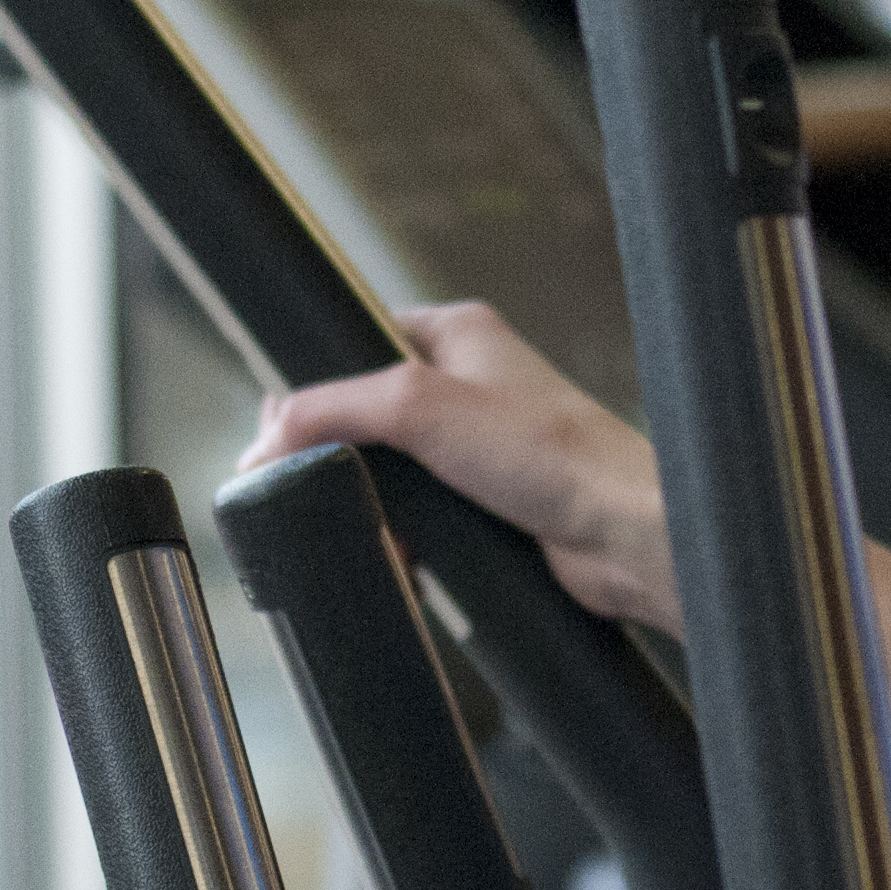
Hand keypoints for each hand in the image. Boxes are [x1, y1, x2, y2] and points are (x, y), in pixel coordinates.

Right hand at [244, 302, 680, 634]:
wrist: (622, 533)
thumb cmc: (552, 452)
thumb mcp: (420, 407)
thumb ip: (335, 411)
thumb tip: (268, 438)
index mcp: (456, 334)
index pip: (355, 341)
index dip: (312, 386)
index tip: (277, 429)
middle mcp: (468, 384)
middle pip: (365, 415)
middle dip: (334, 454)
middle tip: (300, 481)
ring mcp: (478, 446)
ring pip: (389, 473)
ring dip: (368, 502)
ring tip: (357, 523)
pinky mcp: (486, 503)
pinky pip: (418, 517)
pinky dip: (400, 537)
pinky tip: (396, 555)